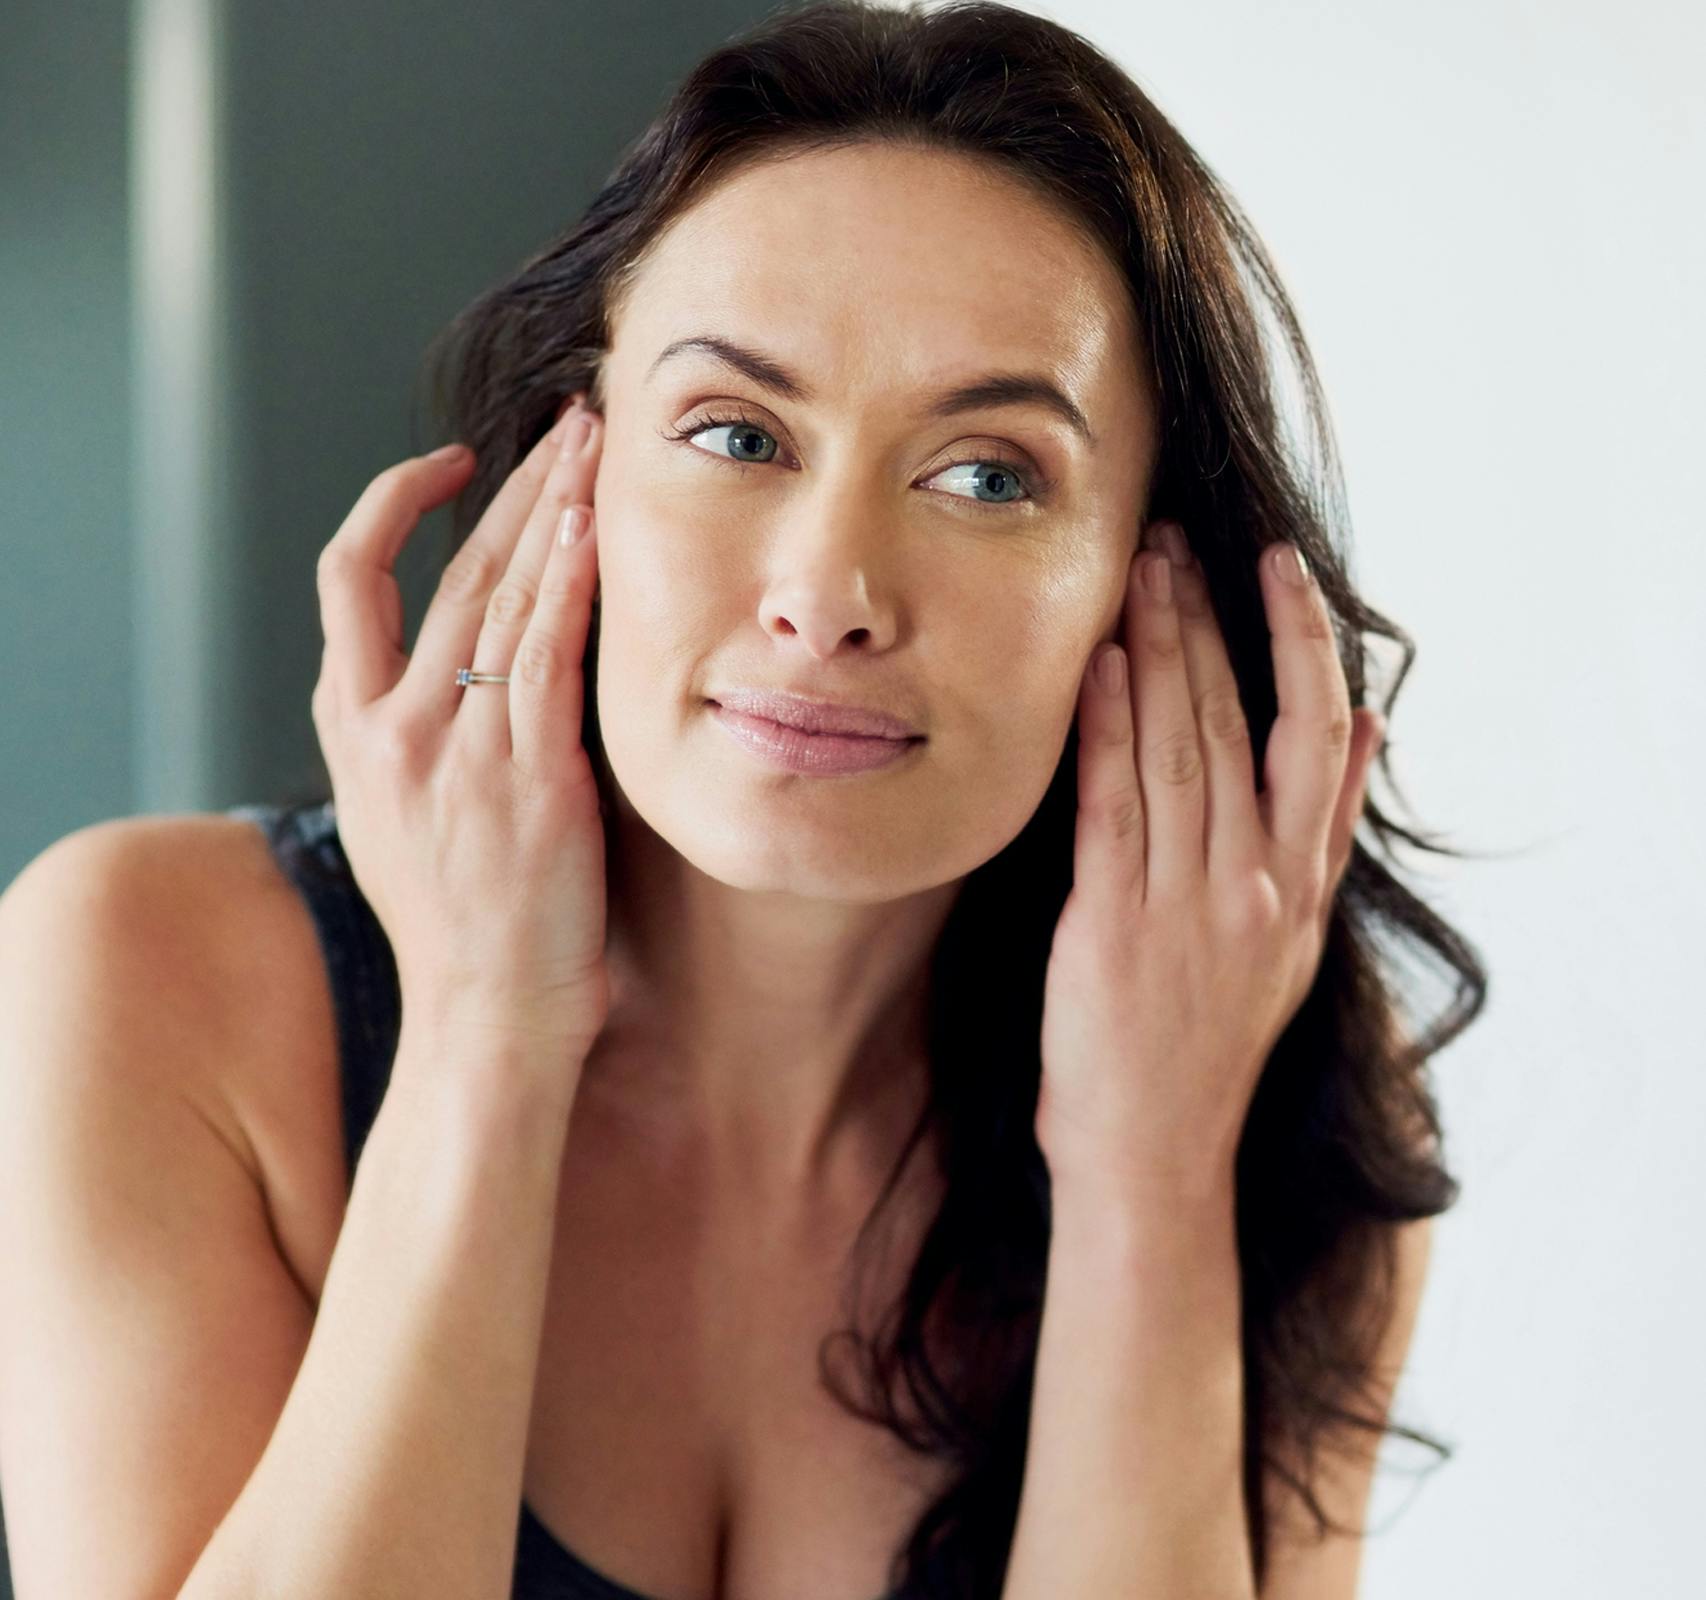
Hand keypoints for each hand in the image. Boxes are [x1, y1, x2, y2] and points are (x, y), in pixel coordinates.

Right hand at [310, 394, 610, 1060]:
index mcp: (353, 731)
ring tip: (597, 446)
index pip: (350, 580)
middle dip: (516, 484)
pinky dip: (569, 587)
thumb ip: (416, 735)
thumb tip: (463, 668)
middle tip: (569, 424)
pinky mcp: (528, 781)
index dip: (394, 504)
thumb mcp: (400, 819)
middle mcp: (393, 729)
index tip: (454, 464)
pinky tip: (596, 530)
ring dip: (555, 509)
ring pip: (502, 598)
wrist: (486, 1018)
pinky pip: (547, 659)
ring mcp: (458, 753)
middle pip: (450, 569)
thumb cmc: (462, 926)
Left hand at [1035, 527, 1384, 1199]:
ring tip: (1140, 574)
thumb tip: (1371, 726)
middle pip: (1236, 722)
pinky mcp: (1113, 925)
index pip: (1318, 734)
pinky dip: (1105, 732)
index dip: (1302, 642)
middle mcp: (1254, 884)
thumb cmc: (1209, 1040)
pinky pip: (1114, 808)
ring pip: (1177, 749)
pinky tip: (1094, 668)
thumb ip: (1324, 829)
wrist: (1153, 1151)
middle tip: (1177, 541)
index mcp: (1299, 883)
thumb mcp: (1294, 938)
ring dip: (1155, 654)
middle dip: (1205, 622)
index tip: (1279, 568)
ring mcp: (1186, 904)